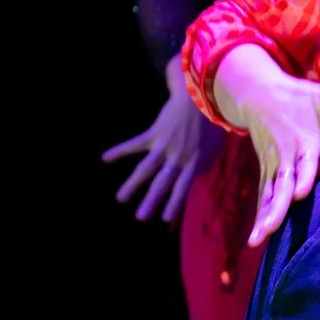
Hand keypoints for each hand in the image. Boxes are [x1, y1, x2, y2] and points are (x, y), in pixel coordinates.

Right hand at [103, 83, 217, 222]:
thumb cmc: (209, 126)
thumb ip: (204, 165)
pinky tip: (104, 158)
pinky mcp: (155, 133)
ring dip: (133, 184)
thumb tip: (195, 179)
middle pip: (162, 183)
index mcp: (194, 163)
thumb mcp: (214, 149)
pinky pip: (135, 144)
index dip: (174, 204)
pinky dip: (119, 151)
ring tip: (120, 198)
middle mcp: (178, 157)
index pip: (182, 188)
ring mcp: (165, 146)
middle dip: (151, 201)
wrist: (200, 100)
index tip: (165, 220)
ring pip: (146, 168)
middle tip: (141, 217)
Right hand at [217, 55, 319, 247]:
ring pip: (269, 194)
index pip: (304, 161)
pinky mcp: (266, 170)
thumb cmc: (296, 96)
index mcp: (303, 139)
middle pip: (282, 184)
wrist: (256, 93)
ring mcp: (273, 164)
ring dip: (265, 216)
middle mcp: (286, 155)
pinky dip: (260, 215)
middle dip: (277, 206)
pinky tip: (257, 239)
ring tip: (260, 239)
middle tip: (272, 226)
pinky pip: (263, 195)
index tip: (302, 192)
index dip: (303, 176)